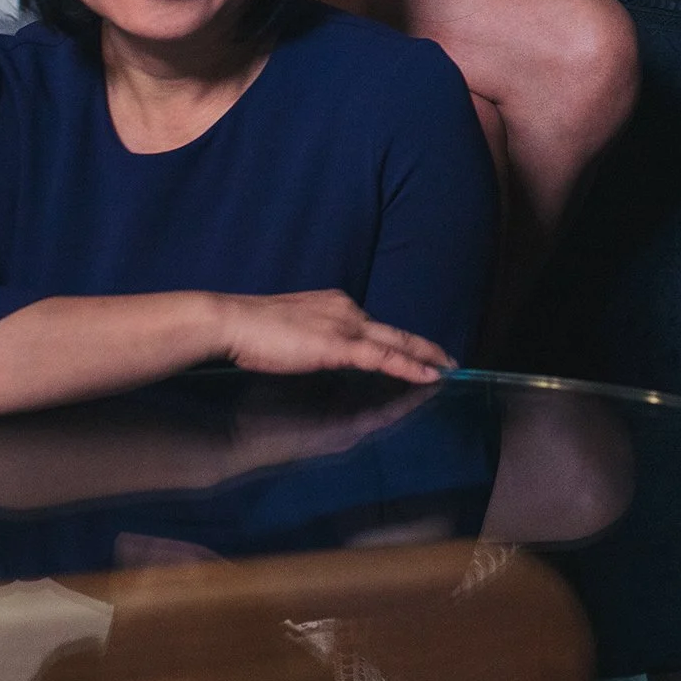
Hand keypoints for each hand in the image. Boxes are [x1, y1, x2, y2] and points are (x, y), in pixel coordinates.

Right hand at [211, 290, 454, 384]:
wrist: (232, 321)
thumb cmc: (251, 330)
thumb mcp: (291, 330)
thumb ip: (313, 338)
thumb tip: (321, 350)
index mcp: (334, 304)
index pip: (373, 325)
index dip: (395, 340)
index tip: (413, 350)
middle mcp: (347, 309)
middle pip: (393, 330)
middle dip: (422, 345)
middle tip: (447, 358)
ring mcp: (346, 326)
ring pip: (395, 342)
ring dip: (424, 356)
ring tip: (447, 368)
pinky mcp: (340, 345)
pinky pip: (384, 358)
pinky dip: (409, 367)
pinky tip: (428, 376)